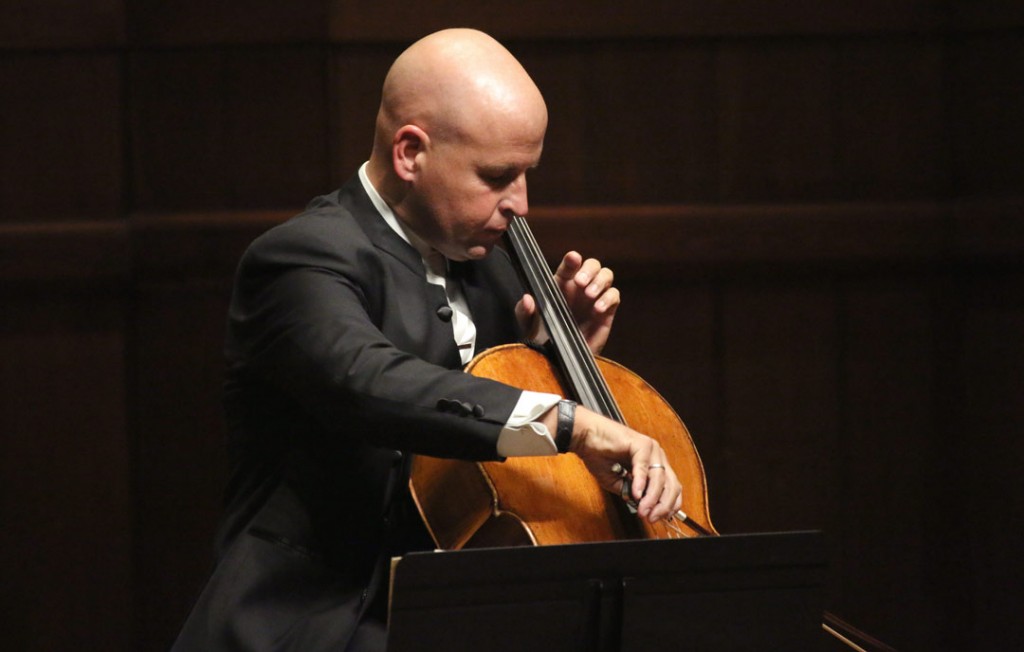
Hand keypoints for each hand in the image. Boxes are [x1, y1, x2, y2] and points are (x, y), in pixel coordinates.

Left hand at [514, 251, 619, 354]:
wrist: (558, 360)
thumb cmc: (542, 338)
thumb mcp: (528, 325)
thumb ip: (524, 311)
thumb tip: (527, 299)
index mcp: (561, 284)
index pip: (569, 265)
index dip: (572, 259)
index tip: (573, 258)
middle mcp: (580, 288)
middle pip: (592, 264)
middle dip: (589, 269)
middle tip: (580, 282)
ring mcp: (594, 298)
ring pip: (606, 275)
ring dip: (600, 281)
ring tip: (589, 295)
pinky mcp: (606, 312)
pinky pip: (614, 296)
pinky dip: (608, 298)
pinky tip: (597, 308)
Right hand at [543, 405, 682, 522]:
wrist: (585, 437)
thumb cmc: (598, 455)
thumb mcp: (616, 482)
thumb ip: (630, 493)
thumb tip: (642, 506)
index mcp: (654, 464)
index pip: (671, 488)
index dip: (668, 506)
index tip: (658, 518)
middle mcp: (657, 456)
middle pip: (671, 485)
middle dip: (663, 506)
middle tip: (651, 518)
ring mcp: (651, 449)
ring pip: (659, 478)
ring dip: (652, 498)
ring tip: (643, 510)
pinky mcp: (641, 444)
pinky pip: (643, 467)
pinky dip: (641, 483)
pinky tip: (636, 494)